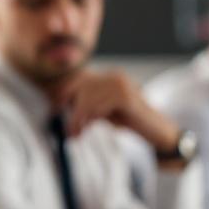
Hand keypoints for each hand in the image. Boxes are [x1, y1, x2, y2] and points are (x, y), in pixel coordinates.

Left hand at [57, 70, 179, 153]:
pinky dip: (91, 118)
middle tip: (70, 131)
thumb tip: (57, 104)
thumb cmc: (127, 120)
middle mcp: (115, 75)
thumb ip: (85, 103)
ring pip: (87, 99)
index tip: (54, 111)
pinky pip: (98, 106)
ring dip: (78, 118)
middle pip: (81, 89)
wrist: (154, 130)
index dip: (63, 95)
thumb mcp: (101, 109)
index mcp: (109, 76)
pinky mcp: (126, 96)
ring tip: (79, 132)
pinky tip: (91, 126)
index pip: (79, 81)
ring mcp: (121, 84)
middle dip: (72, 111)